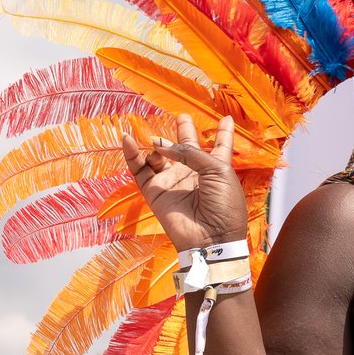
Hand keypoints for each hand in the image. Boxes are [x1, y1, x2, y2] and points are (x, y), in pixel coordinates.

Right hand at [120, 116, 249, 253]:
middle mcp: (194, 173)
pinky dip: (131, 154)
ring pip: (160, 156)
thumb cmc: (224, 204)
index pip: (219, 146)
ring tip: (158, 141)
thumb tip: (162, 144)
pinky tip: (127, 139)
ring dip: (159, 144)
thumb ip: (190, 152)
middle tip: (181, 117)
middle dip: (185, 132)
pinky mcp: (155, 192)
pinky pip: (139, 170)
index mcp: (216, 168)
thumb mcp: (217, 170)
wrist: (212, 237)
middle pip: (186, 148)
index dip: (223, 133)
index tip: (226, 118)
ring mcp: (173, 182)